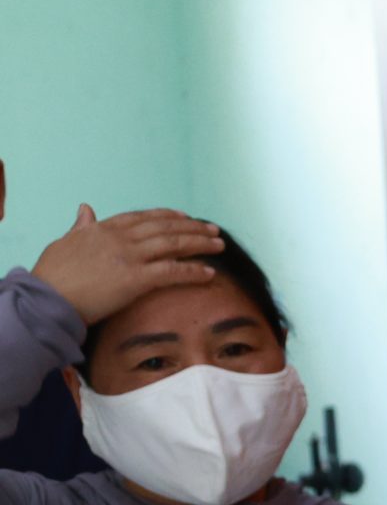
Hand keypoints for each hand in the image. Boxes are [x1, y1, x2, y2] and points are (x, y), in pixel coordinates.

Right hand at [32, 205, 223, 323]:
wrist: (48, 297)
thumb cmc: (52, 275)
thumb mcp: (64, 243)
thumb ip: (80, 227)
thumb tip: (85, 208)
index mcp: (103, 229)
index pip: (143, 217)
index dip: (168, 216)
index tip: (186, 216)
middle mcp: (120, 238)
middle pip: (165, 227)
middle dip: (192, 227)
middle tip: (214, 230)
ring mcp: (130, 256)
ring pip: (173, 244)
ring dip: (200, 244)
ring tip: (220, 246)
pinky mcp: (136, 278)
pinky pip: (173, 271)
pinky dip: (193, 271)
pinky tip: (209, 273)